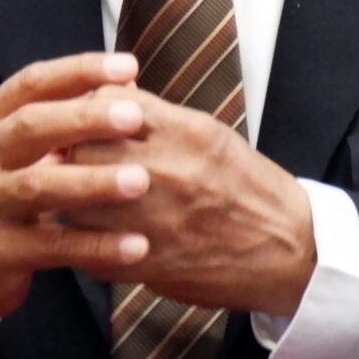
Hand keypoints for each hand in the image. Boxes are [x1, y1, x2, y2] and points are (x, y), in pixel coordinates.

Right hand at [0, 55, 157, 349]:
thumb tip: (126, 83)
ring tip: (141, 181)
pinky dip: (96, 245)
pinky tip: (136, 245)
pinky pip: (53, 246)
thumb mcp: (8, 155)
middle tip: (135, 117)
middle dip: (86, 118)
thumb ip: (56, 122)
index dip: (79, 71)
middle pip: (31, 127)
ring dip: (93, 181)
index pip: (30, 83)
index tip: (127, 65)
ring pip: (39, 186)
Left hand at [56, 73, 318, 315]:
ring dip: (71, 202)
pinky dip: (87, 245)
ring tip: (78, 201)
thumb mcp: (210, 134)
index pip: (106, 107)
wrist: (293, 251)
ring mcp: (157, 222)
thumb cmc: (247, 187)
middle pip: (82, 153)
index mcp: (186, 133)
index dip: (84, 113)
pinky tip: (98, 238)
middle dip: (68, 155)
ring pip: (78, 205)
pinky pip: (93, 252)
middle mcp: (169, 174)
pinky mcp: (151, 265)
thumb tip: (107, 92)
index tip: (80, 123)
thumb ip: (156, 116)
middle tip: (65, 162)